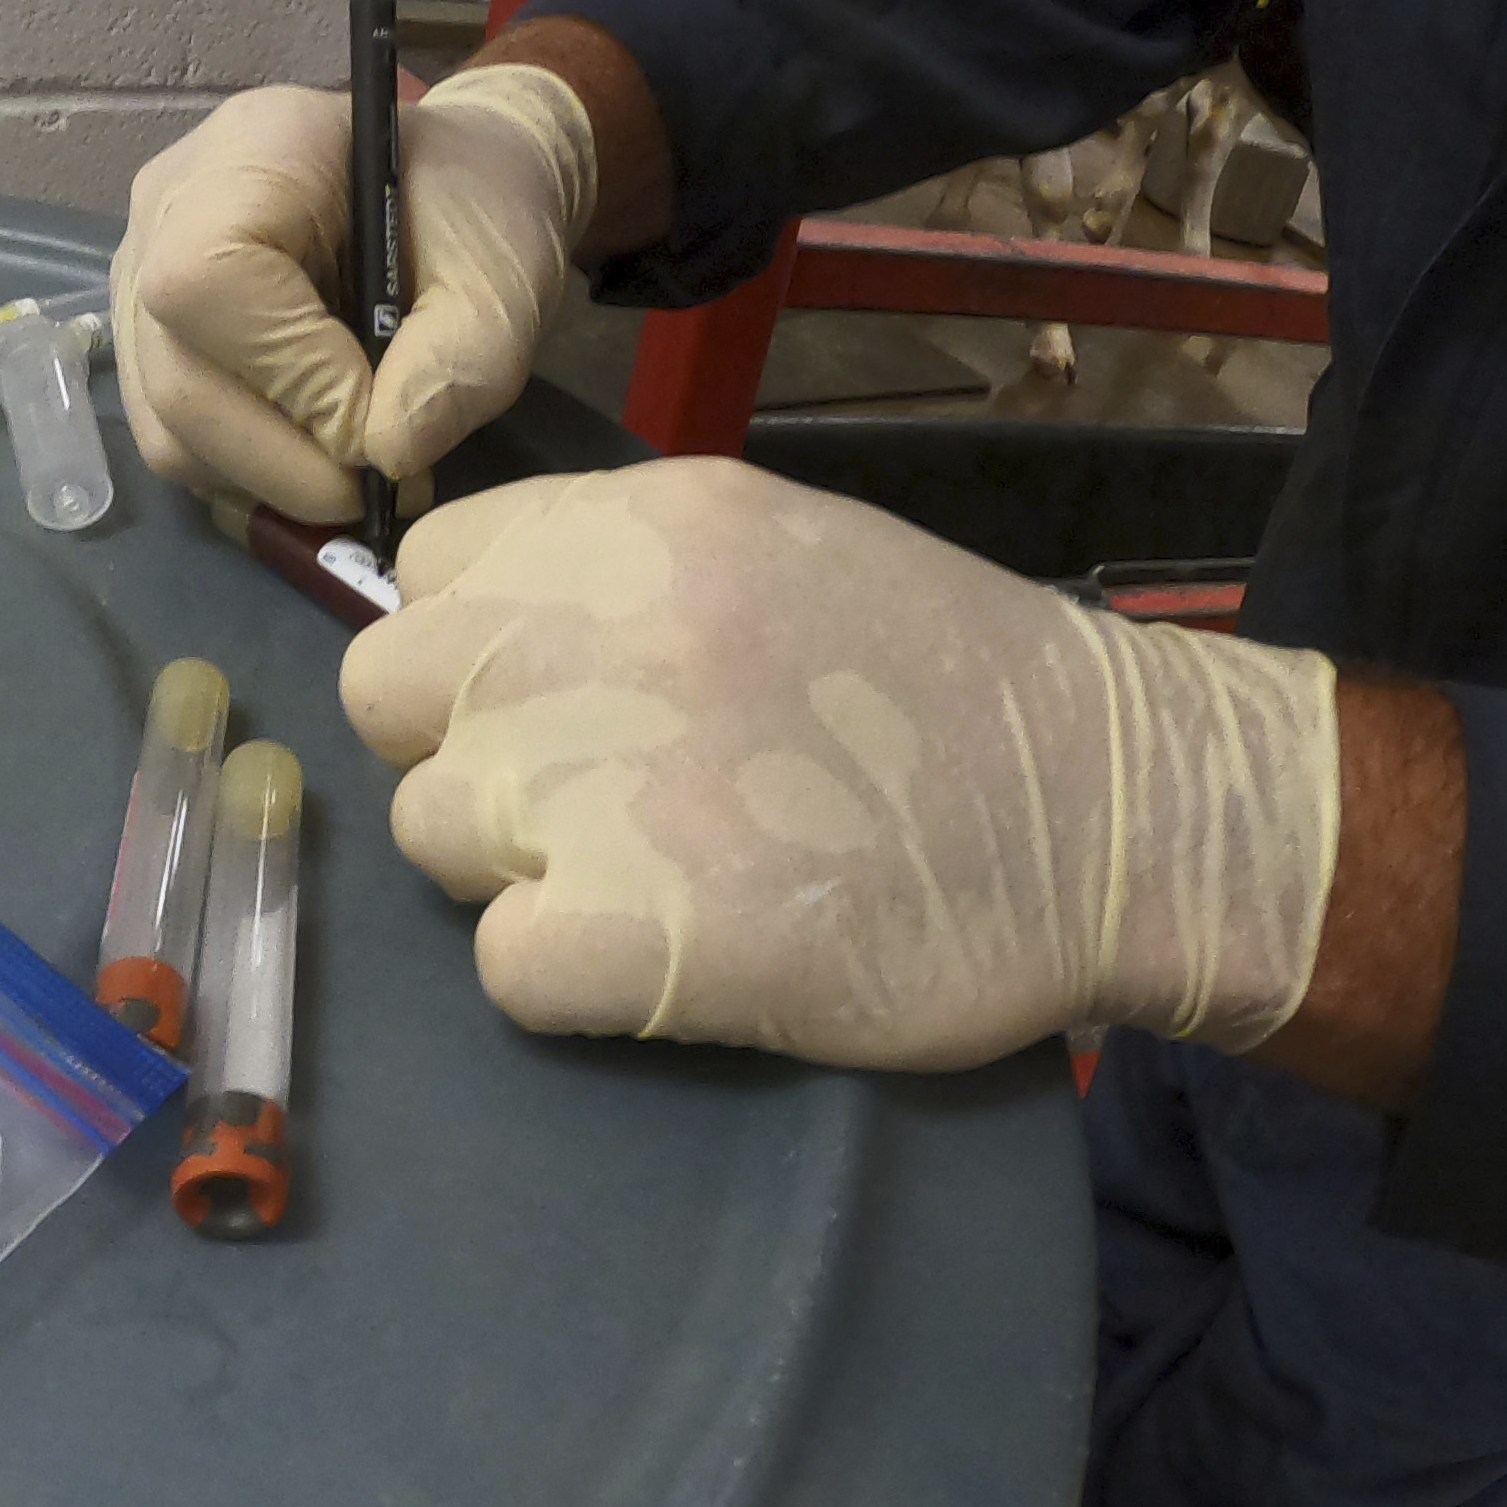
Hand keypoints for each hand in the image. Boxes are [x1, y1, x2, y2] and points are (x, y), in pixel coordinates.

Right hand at [110, 65, 598, 523]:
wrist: (451, 194)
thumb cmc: (476, 209)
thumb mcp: (504, 275)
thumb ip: (462, 362)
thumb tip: (386, 456)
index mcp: (253, 152)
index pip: (211, 287)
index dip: (294, 381)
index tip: (383, 425)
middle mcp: (167, 211)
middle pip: (179, 381)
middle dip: (287, 463)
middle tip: (379, 489)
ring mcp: (137, 279)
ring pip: (167, 431)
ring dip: (268, 480)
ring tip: (354, 467)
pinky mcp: (143, 341)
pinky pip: (171, 440)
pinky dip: (247, 471)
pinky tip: (311, 448)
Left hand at [341, 462, 1342, 1070]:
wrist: (1119, 815)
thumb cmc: (959, 694)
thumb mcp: (782, 553)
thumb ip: (627, 576)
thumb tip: (493, 627)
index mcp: (638, 526)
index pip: (430, 570)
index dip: (472, 649)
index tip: (548, 698)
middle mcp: (596, 631)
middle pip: (387, 697)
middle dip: (461, 753)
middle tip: (579, 800)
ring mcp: (602, 782)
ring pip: (430, 830)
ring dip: (514, 869)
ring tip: (653, 873)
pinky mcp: (632, 930)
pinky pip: (501, 965)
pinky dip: (566, 979)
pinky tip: (668, 953)